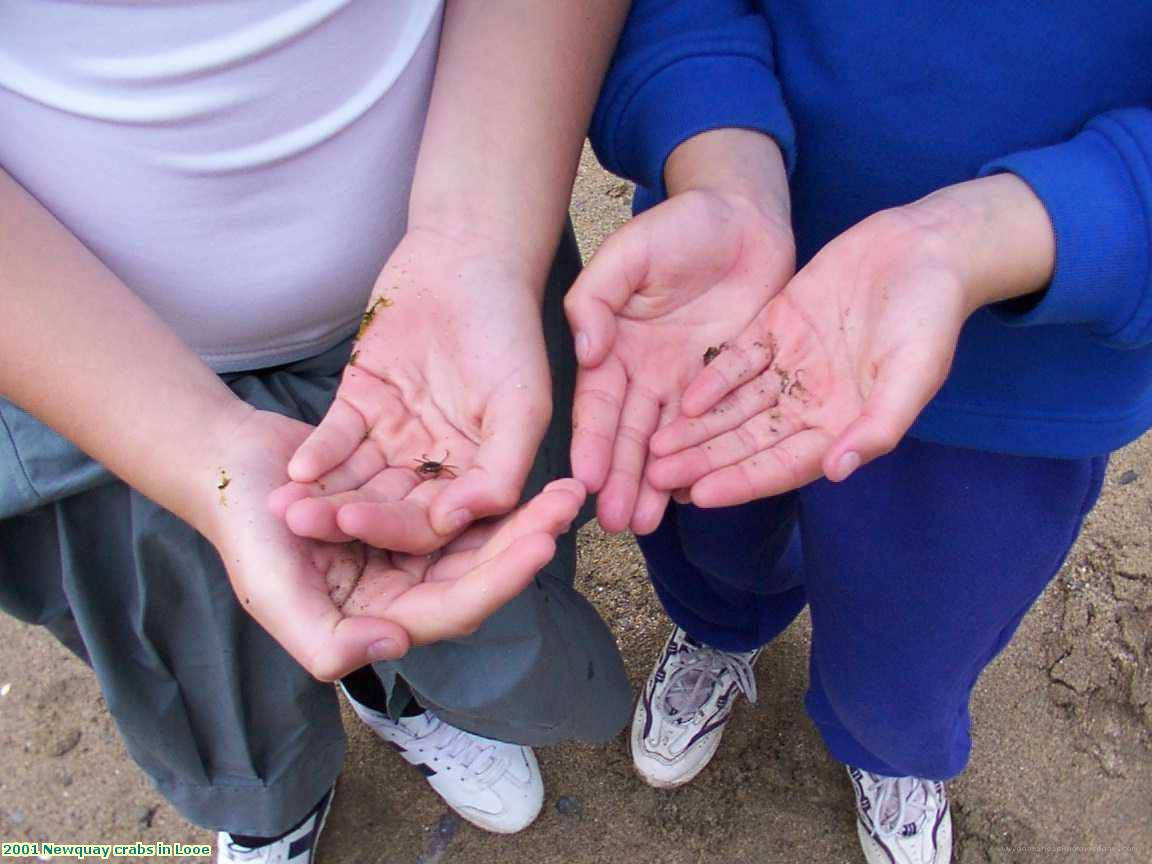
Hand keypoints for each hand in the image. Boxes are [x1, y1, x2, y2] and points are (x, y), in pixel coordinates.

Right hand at [203, 408, 583, 680]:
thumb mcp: (271, 592)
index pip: (453, 608)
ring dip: (522, 513)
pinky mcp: (414, 508)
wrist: (232, 467)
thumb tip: (394, 645)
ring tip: (566, 486)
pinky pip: (462, 501)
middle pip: (481, 571)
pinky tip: (533, 464)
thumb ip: (324, 639)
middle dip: (527, 540)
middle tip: (569, 504)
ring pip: (480, 536)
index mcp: (380, 618)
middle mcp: (406, 589)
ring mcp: (412, 548)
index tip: (540, 544)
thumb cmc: (245, 533)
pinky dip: (492, 488)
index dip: (498, 579)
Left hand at [274, 227, 552, 552]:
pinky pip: (335, 440)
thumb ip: (502, 467)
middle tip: (304, 524)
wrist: (468, 260)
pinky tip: (297, 468)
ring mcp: (395, 437)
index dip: (398, 529)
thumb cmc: (507, 331)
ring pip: (355, 479)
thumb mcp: (522, 403)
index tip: (362, 525)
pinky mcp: (360, 405)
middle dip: (348, 517)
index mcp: (477, 475)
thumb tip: (461, 520)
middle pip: (387, 507)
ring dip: (321, 495)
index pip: (434, 522)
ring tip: (285, 507)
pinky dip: (317, 454)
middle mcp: (435, 465)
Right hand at [565, 187, 793, 532]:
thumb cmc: (680, 226)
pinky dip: (705, 462)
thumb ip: (598, 297)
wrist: (746, 217)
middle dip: (620, 478)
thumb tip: (585, 347)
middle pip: (630, 435)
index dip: (590, 442)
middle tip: (615, 522)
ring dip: (656, 483)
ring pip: (670, 444)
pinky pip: (717, 430)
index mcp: (614, 347)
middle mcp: (647, 374)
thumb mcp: (629, 253)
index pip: (597, 404)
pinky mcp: (732, 384)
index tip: (584, 479)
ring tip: (646, 524)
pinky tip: (696, 496)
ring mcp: (690, 384)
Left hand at [647, 175, 1055, 505]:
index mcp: (844, 423)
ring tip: (655, 447)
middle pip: (749, 441)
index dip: (742, 481)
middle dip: (704, 460)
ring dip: (698, 427)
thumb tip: (838, 470)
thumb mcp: (914, 372)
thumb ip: (878, 424)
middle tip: (657, 476)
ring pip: (736, 406)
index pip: (783, 464)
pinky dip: (712, 381)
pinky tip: (683, 399)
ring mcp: (791, 367)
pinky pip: (737, 362)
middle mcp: (812, 403)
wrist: (926, 248)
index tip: (700, 496)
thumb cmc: (930, 315)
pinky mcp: (777, 329)